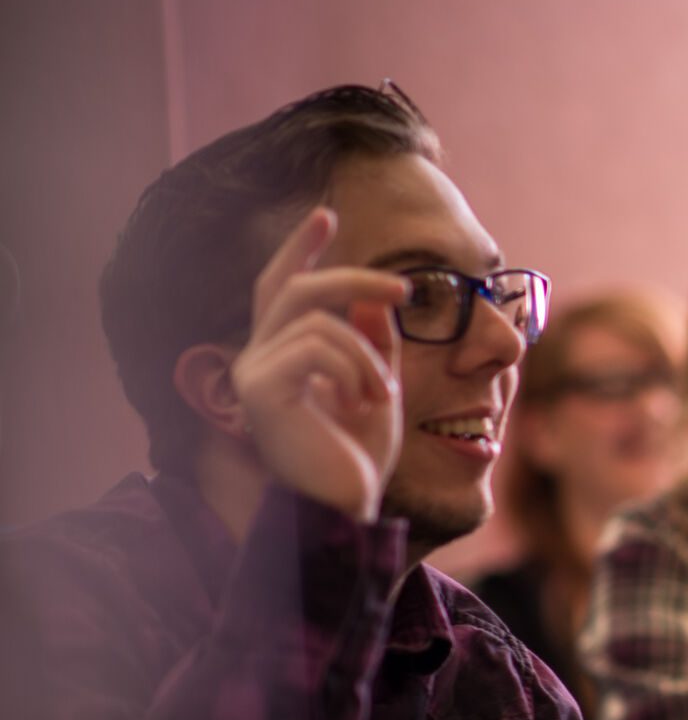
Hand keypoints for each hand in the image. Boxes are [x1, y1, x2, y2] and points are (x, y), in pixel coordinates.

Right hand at [228, 208, 408, 521]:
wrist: (347, 506)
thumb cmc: (358, 457)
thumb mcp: (380, 386)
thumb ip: (377, 342)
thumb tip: (379, 297)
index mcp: (284, 356)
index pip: (282, 288)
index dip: (300, 249)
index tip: (327, 213)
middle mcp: (258, 359)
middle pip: (296, 289)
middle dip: (352, 276)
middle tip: (402, 288)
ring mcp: (253, 374)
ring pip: (318, 320)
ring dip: (366, 353)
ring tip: (383, 394)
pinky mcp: (259, 391)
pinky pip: (315, 347)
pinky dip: (354, 368)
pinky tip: (365, 402)